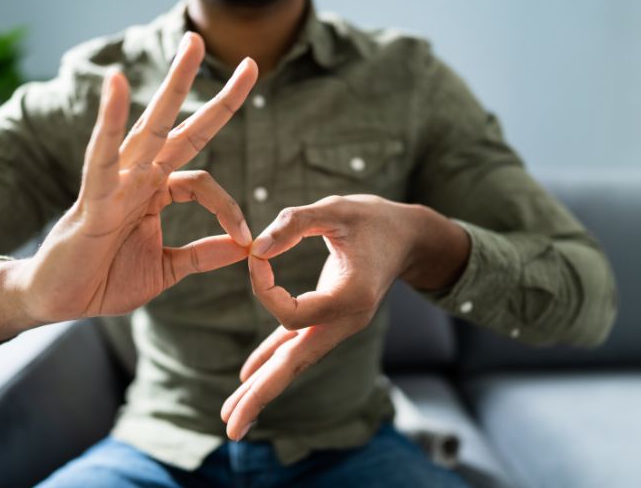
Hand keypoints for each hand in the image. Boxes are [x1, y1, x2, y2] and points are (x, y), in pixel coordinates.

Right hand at [19, 33, 257, 323]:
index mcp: (154, 193)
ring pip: (149, 127)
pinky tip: (115, 83)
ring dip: (173, 86)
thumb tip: (245, 247)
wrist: (59, 301)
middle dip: (213, 95)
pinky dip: (108, 121)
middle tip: (250, 62)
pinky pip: (101, 156)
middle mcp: (138, 179)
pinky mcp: (92, 200)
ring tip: (194, 44)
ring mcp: (115, 184)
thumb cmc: (104, 280)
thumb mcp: (168, 269)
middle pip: (180, 128)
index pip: (203, 181)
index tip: (246, 237)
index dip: (230, 208)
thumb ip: (204, 255)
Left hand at [220, 195, 469, 439]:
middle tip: (231, 429)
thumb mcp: (336, 210)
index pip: (291, 313)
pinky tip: (248, 379)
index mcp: (350, 298)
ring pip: (294, 364)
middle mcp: (344, 321)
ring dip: (262, 389)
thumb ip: (295, 223)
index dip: (263, 287)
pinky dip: (271, 362)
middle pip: (295, 367)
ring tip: (232, 418)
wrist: (409, 237)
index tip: (256, 253)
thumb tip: (255, 249)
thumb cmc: (375, 219)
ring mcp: (337, 326)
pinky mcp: (329, 320)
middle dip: (262, 397)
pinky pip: (295, 346)